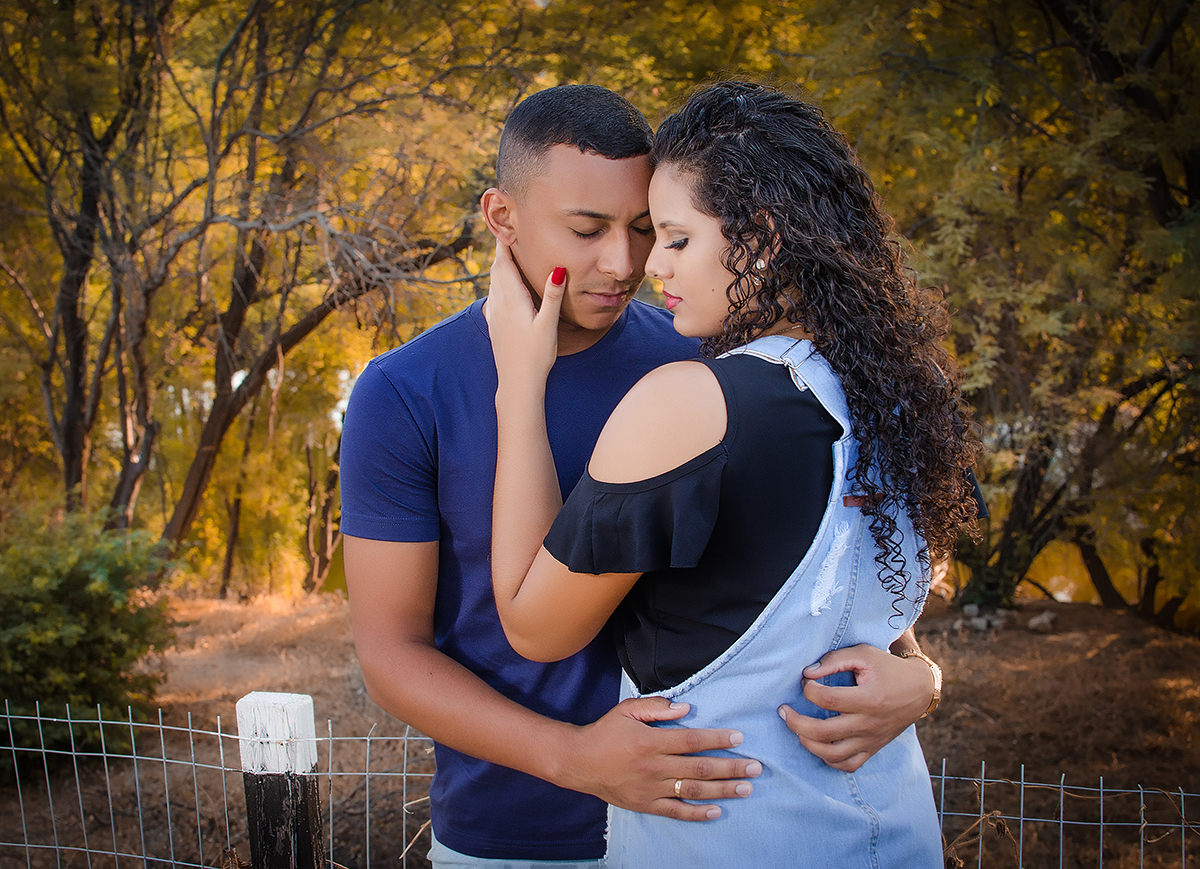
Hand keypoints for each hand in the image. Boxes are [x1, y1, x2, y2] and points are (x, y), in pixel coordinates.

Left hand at [483, 242, 564, 387]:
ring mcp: (495, 316)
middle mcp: (499, 305)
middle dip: (501, 252)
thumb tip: (557, 268)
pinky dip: (496, 286)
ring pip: (493, 284)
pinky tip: (499, 290)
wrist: (517, 383)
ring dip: (498, 268)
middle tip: (506, 235)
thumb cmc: (536, 356)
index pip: (504, 264)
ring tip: (505, 256)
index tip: (507, 226)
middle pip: (496, 271)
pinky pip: (493, 298)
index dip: (504, 244)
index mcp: (512, 300)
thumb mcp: (548, 325)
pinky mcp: (495, 327)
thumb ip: (552, 295)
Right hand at [555, 696, 761, 821]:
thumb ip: (656, 708)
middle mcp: (655, 767)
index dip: (717, 739)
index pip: (692, 741)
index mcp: (652, 741)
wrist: (578, 762)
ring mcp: (651, 788)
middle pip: (700, 768)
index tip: (739, 738)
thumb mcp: (627, 710)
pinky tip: (717, 811)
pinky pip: (676, 812)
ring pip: (693, 790)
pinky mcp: (646, 804)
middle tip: (755, 767)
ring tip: (745, 788)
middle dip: (731, 767)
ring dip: (723, 790)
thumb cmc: (605, 732)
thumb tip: (685, 709)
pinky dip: (697, 813)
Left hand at [779, 644, 933, 771]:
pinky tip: (818, 745)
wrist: (919, 689)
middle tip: (783, 710)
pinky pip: (848, 765)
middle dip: (795, 722)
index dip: (808, 689)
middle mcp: (869, 724)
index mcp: (868, 699)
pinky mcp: (872, 749)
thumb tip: (807, 673)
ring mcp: (871, 740)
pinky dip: (829, 759)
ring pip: (832, 754)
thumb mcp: (863, 653)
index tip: (805, 681)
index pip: (827, 700)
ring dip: (807, 743)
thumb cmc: (887, 668)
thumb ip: (834, 660)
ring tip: (796, 728)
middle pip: (823, 732)